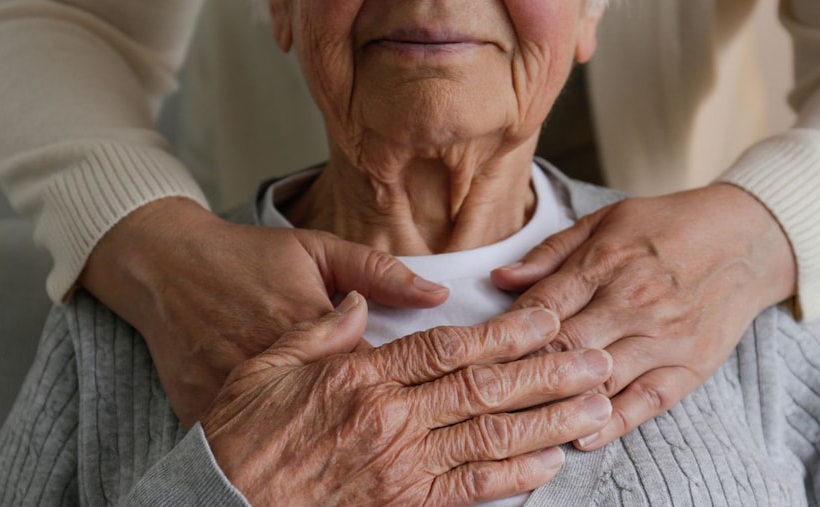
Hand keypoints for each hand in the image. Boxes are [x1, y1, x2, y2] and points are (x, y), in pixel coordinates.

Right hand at [80, 197, 448, 425]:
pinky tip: (291, 457)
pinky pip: (243, 444)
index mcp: (315, 325)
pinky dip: (268, 451)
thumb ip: (379, 273)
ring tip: (344, 449)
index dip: (402, 392)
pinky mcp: (202, 410)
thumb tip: (438, 293)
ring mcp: (234, 389)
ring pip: (293, 436)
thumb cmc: (248, 256)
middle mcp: (277, 363)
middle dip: (373, 427)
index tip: (420, 401)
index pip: (377, 375)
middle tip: (386, 432)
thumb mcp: (318, 250)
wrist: (164, 266)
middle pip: (340, 413)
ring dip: (324, 446)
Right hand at [203, 293, 613, 505]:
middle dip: (549, 372)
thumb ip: (322, 330)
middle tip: (595, 359)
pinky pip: (470, 490)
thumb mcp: (267, 364)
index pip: (449, 347)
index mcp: (362, 377)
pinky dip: (514, 476)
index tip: (546, 320)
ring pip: (490, 437)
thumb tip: (363, 306)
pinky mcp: (402, 506)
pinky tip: (550, 460)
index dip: (505, 333)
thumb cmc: (241, 434)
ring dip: (548, 420)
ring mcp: (400, 467)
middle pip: (485, 388)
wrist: (224, 503)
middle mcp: (391, 419)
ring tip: (595, 405)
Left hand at [492, 184, 795, 448]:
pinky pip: (646, 401)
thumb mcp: (606, 221)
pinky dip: (612, 422)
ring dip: (558, 400)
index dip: (504, 332)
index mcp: (607, 260)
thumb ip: (550, 253)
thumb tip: (499, 279)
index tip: (478, 352)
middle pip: (564, 345)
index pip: (542, 306)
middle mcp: (634, 300)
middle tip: (485, 394)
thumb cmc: (667, 226)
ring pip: (600, 377)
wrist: (748, 237)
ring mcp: (665, 335)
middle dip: (520, 371)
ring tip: (519, 421)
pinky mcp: (692, 364)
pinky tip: (580, 436)